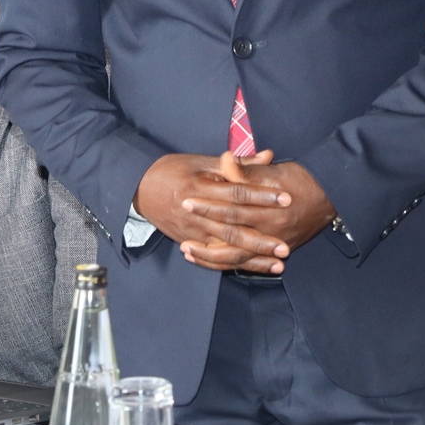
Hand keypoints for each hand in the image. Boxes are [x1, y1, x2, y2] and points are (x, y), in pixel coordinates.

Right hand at [134, 151, 293, 270]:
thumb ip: (238, 164)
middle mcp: (197, 213)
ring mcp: (192, 231)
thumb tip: (268, 156)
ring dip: (252, 258)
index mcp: (201, 187)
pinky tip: (252, 269)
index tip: (286, 198)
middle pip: (233, 228)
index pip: (237, 193)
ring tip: (277, 264)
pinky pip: (213, 258)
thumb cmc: (172, 170)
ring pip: (226, 248)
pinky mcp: (189, 242)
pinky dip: (233, 265)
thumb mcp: (202, 161)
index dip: (262, 196)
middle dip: (261, 239)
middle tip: (286, 245)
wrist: (138, 187)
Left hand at [180, 157, 337, 272]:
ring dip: (211, 257)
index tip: (187, 200)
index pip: (231, 207)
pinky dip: (229, 264)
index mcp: (268, 206)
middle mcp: (271, 229)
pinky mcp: (277, 251)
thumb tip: (224, 159)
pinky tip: (211, 262)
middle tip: (180, 233)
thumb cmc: (300, 178)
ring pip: (238, 258)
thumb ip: (246, 171)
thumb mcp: (273, 171)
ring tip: (188, 253)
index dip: (208, 204)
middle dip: (203, 235)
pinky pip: (249, 264)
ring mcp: (274, 243)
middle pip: (231, 236)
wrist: (332, 194)